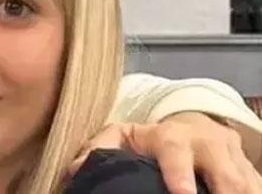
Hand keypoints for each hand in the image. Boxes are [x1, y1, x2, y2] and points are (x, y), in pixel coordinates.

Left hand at [68, 112, 261, 193]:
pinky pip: (258, 187)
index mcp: (173, 136)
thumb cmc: (152, 140)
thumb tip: (73, 169)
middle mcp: (209, 145)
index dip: (179, 173)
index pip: (175, 151)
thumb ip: (99, 149)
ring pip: (248, 183)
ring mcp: (235, 160)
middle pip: (225, 173)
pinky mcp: (252, 172)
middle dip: (226, 191)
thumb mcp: (123, 137)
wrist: (193, 129)